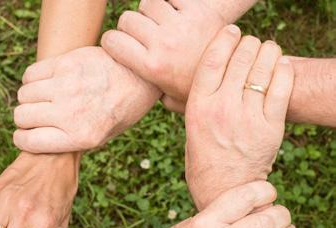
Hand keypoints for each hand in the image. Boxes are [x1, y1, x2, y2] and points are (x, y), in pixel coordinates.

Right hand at [13, 46, 160, 152]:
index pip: (28, 142)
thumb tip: (39, 140)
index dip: (23, 139)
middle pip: (21, 117)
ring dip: (30, 99)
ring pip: (23, 95)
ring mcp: (67, 86)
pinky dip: (33, 80)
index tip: (27, 135)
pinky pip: (30, 74)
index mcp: (81, 137)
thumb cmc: (121, 111)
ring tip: (46, 99)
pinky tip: (47, 83)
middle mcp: (71, 113)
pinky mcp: (65, 63)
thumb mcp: (103, 137)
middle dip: (26, 120)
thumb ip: (72, 141)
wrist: (139, 78)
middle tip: (38, 116)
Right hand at [101, 0, 225, 111]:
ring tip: (161, 25)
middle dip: (131, 27)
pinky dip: (170, 2)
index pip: (113, 41)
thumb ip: (150, 93)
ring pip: (147, 3)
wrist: (234, 72)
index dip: (111, 41)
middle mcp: (162, 44)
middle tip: (143, 36)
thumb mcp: (171, 99)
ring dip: (151, 12)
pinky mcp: (196, 10)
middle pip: (128, 19)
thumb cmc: (199, 89)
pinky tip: (177, 16)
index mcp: (152, 67)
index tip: (118, 45)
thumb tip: (135, 90)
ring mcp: (180, 25)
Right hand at [185, 26, 293, 209]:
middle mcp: (222, 109)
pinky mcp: (270, 128)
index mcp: (198, 108)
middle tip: (251, 45)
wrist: (224, 190)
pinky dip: (284, 70)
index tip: (232, 32)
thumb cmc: (203, 160)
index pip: (213, 59)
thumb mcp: (189, 131)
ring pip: (263, 68)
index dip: (224, 39)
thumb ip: (188, 106)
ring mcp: (248, 118)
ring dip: (268, 52)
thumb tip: (175, 89)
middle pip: (241, 57)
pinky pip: (282, 87)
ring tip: (268, 51)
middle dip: (249, 44)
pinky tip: (281, 66)